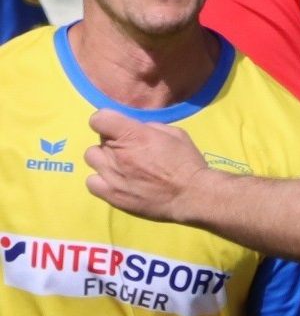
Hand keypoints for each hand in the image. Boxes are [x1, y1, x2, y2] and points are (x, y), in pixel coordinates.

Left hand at [84, 110, 209, 223]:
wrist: (193, 196)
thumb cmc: (188, 163)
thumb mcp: (175, 134)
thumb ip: (151, 128)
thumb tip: (138, 128)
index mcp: (133, 134)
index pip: (99, 119)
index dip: (108, 122)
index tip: (118, 128)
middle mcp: (117, 153)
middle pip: (99, 139)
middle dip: (113, 142)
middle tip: (130, 152)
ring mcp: (111, 175)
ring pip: (92, 158)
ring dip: (104, 159)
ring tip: (121, 167)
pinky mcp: (111, 195)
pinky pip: (91, 182)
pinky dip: (100, 180)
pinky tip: (116, 182)